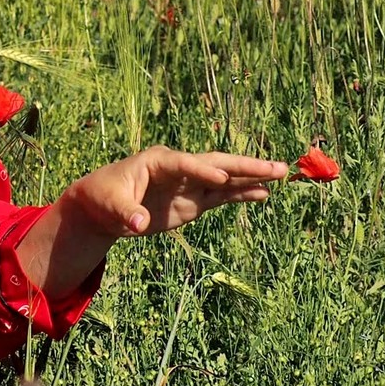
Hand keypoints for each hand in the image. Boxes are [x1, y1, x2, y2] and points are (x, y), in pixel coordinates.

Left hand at [62, 147, 285, 239]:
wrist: (103, 207)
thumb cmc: (103, 198)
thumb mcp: (110, 205)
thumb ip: (126, 212)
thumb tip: (138, 224)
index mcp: (158, 161)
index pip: (185, 163)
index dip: (202, 171)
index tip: (221, 180)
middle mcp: (180, 168)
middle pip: (216, 163)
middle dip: (244, 166)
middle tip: (275, 167)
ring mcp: (190, 184)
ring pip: (226, 178)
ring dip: (252, 177)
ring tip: (281, 175)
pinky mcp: (194, 200)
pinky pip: (223, 196)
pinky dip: (242, 194)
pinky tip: (264, 194)